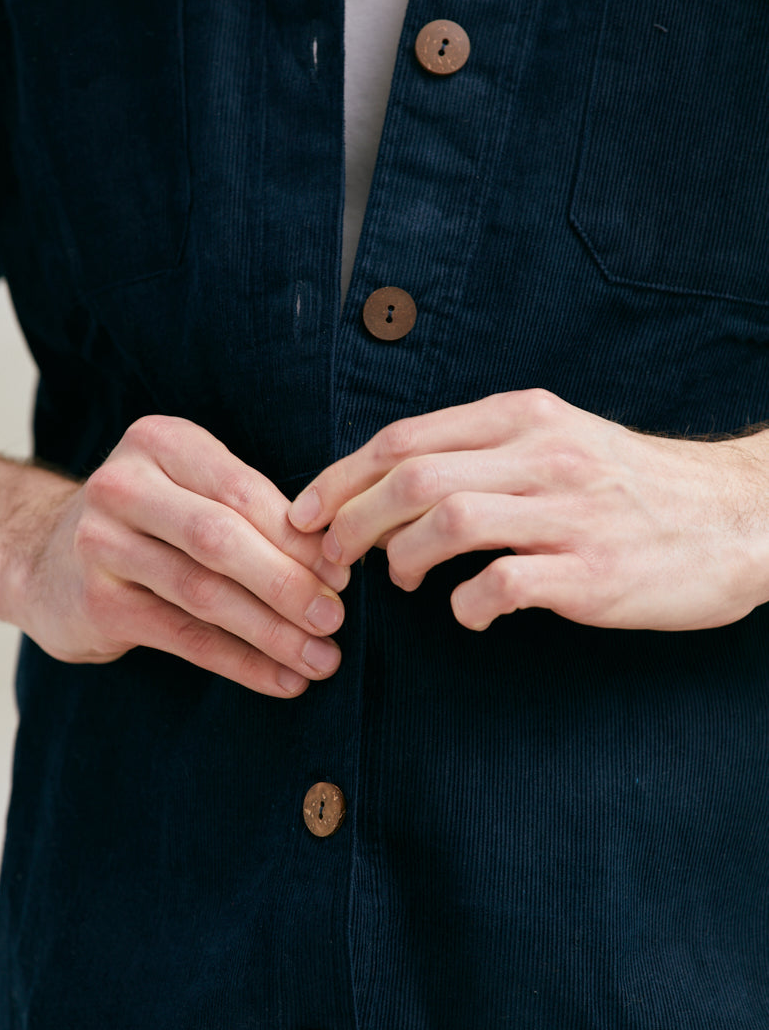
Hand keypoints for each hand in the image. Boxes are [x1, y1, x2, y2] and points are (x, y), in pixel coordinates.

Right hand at [21, 416, 346, 695]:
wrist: (41, 560)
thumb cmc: (148, 524)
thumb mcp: (191, 492)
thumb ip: (252, 513)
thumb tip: (335, 563)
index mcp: (161, 443)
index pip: (242, 491)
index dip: (298, 537)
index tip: (345, 573)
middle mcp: (124, 486)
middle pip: (221, 539)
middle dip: (288, 584)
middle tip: (336, 619)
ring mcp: (101, 545)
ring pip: (204, 593)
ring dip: (272, 631)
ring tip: (322, 659)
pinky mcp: (97, 602)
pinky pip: (184, 637)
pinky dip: (240, 662)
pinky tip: (281, 680)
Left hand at [288, 389, 768, 631]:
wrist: (739, 516)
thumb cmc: (634, 485)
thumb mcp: (561, 438)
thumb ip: (484, 449)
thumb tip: (394, 483)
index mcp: (526, 416)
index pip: (404, 437)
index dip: (339, 477)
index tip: (305, 512)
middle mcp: (544, 454)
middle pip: (411, 475)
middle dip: (350, 520)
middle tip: (333, 557)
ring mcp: (571, 512)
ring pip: (448, 519)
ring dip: (401, 557)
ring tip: (401, 580)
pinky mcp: (594, 572)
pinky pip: (503, 584)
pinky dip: (467, 604)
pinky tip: (467, 612)